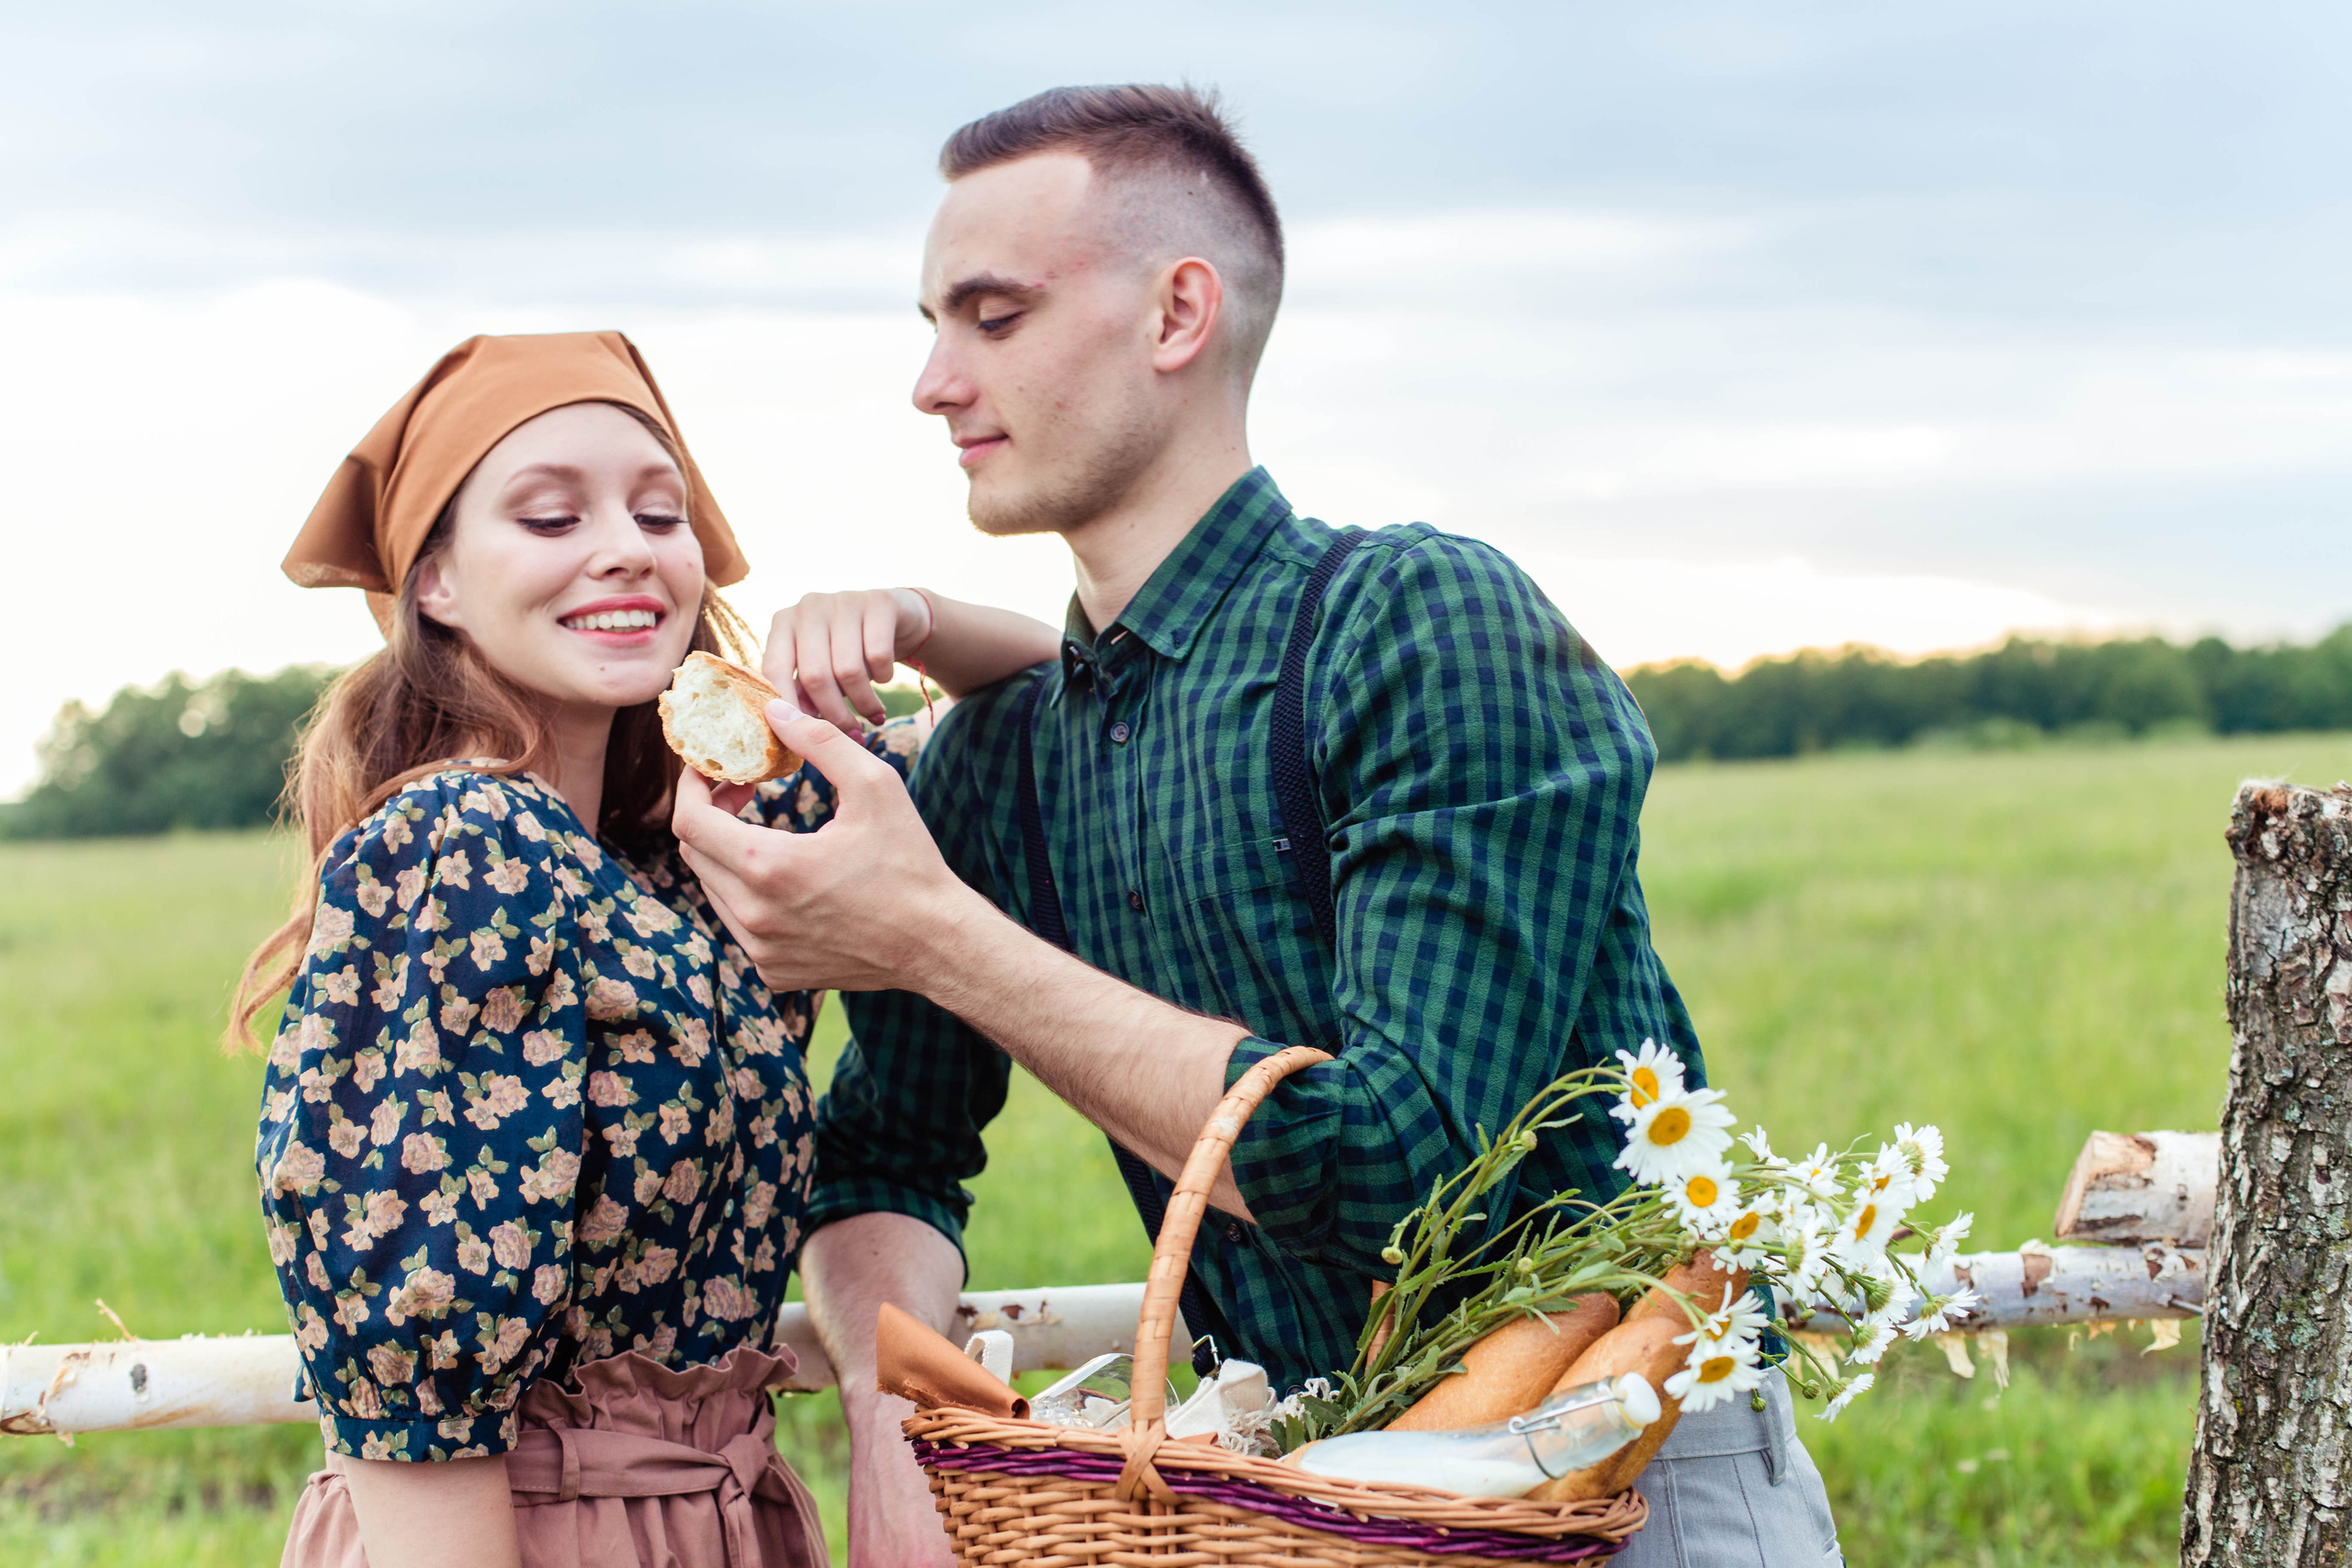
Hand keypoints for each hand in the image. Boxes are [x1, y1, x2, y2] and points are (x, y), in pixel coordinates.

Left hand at [671, 700, 977, 992]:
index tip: (713, 767)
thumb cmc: (910, 863)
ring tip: (764, 830)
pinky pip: (739, 924)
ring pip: (714, 890)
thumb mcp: (875, 786)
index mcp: (769, 868)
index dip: (692, 786)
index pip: (690, 821)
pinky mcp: (774, 972)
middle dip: (708, 813)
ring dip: (727, 853)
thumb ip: (821, 741)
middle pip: (695, 853)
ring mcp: (761, 950)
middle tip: (744, 789)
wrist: (937, 944)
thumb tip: (773, 712)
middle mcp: (754, 915)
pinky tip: (785, 877)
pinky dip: (748, 893)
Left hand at [764, 589, 931, 731]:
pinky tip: (884, 679)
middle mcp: (808, 606)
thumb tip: (791, 732)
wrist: (896, 617)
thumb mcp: (822, 670)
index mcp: (783, 623)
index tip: (804, 740)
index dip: (788, 709)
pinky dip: (883, 677)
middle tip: (852, 734)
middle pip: (815, 676)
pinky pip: (878, 655)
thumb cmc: (849, 652)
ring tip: (873, 714)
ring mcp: (843, 600)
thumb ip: (803, 694)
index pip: (774, 671)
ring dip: (864, 702)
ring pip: (848, 670)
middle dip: (835, 715)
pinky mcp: (879, 602)